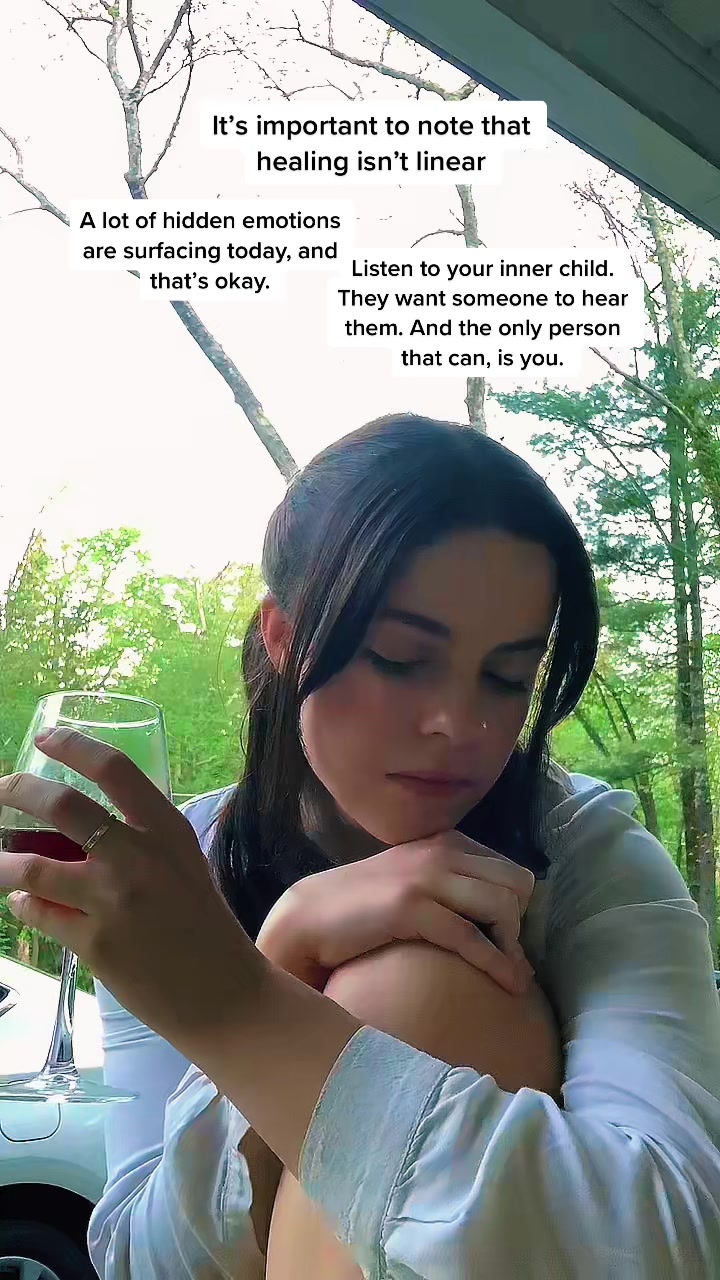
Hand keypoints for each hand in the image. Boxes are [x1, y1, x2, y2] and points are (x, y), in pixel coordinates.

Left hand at [0, 728, 256, 1053]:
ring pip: (33, 866)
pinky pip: (39, 914)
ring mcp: (114, 900)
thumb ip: (141, 842)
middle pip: (63, 806)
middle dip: (19, 791)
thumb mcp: (183, 865)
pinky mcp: (94, 943)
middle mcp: (140, 857)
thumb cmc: (203, 927)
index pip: (114, 770)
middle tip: (2, 790)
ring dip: (4, 861)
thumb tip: (80, 828)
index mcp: (167, 830)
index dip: (73, 747)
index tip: (45, 739)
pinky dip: (24, 905)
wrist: (223, 994)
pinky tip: (24, 904)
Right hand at [256, 831, 535, 995]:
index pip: (511, 871)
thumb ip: (451, 884)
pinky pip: (471, 937)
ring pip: (503, 906)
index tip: (506, 940)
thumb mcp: (415, 883)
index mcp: (446, 842)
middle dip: (518, 925)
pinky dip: (498, 964)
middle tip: (505, 957)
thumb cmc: (363, 909)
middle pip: (516, 886)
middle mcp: (441, 851)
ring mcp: (425, 877)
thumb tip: (497, 914)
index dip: (516, 908)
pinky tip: (510, 986)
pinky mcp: (411, 908)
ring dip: (511, 945)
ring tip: (507, 974)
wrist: (309, 918)